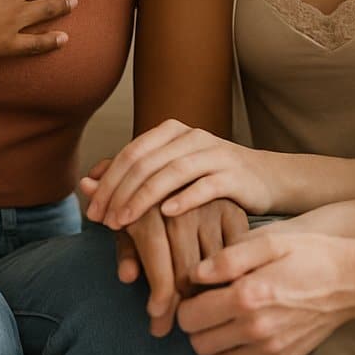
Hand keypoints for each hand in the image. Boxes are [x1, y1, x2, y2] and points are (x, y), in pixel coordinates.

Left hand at [81, 119, 275, 226]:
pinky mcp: (235, 174)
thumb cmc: (209, 179)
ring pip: (172, 172)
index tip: (92, 212)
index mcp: (171, 132)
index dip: (108, 181)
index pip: (131, 153)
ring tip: (124, 221)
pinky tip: (167, 215)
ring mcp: (214, 154)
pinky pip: (206, 185)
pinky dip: (185, 198)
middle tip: (103, 221)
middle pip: (146, 162)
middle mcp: (191, 137)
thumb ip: (132, 174)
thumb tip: (87, 180)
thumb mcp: (169, 171)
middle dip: (120, 193)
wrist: (266, 179)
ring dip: (144, 197)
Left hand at [115, 200, 249, 336]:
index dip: (157, 287)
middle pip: (185, 262)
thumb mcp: (132, 224)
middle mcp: (181, 201)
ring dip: (205, 294)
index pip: (156, 251)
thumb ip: (127, 250)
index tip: (156, 316)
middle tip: (168, 328)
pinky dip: (228, 274)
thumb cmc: (147, 208)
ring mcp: (209, 205)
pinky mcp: (232, 210)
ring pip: (211, 261)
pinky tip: (219, 294)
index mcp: (150, 203)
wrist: (176, 173)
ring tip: (194, 318)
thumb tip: (126, 277)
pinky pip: (233, 251)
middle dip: (177, 302)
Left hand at [178, 231, 354, 354]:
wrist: (351, 281)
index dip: (187, 304)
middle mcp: (257, 329)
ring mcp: (272, 349)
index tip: (199, 292)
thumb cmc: (308, 254)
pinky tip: (244, 337)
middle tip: (210, 306)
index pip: (190, 317)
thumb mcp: (269, 241)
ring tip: (228, 321)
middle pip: (200, 344)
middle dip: (198, 325)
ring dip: (217, 344)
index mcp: (247, 296)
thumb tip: (195, 274)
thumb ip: (228, 257)